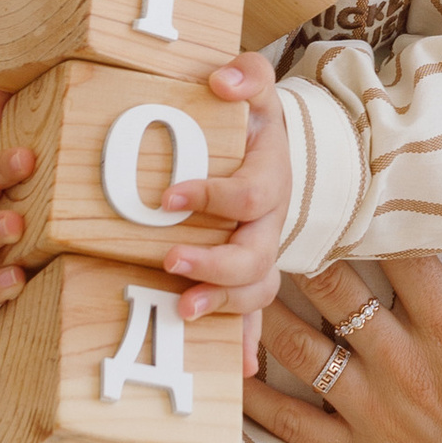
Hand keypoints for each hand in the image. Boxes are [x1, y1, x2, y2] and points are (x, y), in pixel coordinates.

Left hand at [161, 52, 287, 373]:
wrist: (273, 148)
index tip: (168, 197)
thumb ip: (247, 74)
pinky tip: (239, 368)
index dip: (214, 197)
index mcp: (271, 179)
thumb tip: (221, 79)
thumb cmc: (251, 119)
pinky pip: (253, 315)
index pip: (251, 194)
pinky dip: (248, 342)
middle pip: (256, 256)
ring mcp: (262, 252)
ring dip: (224, 306)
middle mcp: (270, 223)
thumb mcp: (256, 87)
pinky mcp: (248, 275)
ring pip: (257, 291)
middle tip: (169, 261)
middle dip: (215, 264)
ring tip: (184, 311)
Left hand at [245, 235, 441, 442]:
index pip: (399, 253)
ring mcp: (375, 417)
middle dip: (303, 247)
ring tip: (242, 273)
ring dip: (267, 306)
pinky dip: (256, 397)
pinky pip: (291, 425)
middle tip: (275, 216)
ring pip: (300, 346)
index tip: (348, 189)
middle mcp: (405, 367)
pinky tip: (235, 369)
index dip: (369, 215)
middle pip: (335, 288)